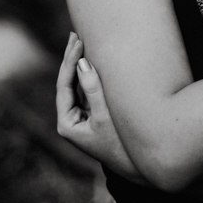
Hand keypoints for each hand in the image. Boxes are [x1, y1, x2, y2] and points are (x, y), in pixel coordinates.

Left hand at [56, 32, 145, 181]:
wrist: (138, 168)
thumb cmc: (122, 144)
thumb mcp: (106, 116)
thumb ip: (93, 89)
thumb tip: (81, 63)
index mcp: (67, 123)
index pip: (64, 85)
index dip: (71, 62)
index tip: (78, 42)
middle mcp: (71, 119)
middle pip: (68, 83)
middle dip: (72, 59)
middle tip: (75, 34)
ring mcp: (82, 117)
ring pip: (77, 84)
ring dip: (80, 64)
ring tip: (81, 41)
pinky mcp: (94, 115)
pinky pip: (88, 89)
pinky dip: (90, 73)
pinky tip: (93, 58)